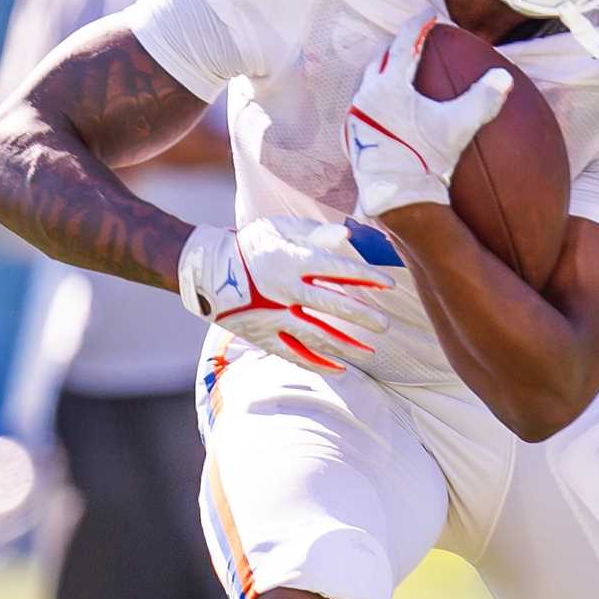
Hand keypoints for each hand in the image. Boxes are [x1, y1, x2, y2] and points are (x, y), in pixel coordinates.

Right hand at [177, 217, 391, 373]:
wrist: (209, 269)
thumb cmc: (252, 245)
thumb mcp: (281, 230)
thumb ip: (315, 234)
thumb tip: (347, 234)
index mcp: (291, 260)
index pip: (337, 269)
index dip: (365, 277)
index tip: (389, 284)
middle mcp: (284, 290)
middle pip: (332, 305)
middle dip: (362, 317)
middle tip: (386, 325)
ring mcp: (273, 316)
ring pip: (316, 335)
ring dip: (345, 345)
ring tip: (370, 352)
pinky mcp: (263, 335)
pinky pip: (294, 354)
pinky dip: (317, 363)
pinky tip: (340, 368)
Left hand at [343, 15, 511, 220]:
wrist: (397, 197)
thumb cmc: (428, 160)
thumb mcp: (459, 127)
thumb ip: (482, 99)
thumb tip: (504, 77)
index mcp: (390, 85)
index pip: (405, 42)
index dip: (420, 24)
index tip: (430, 14)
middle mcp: (367, 95)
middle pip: (382, 58)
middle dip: (398, 46)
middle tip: (414, 41)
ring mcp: (356, 116)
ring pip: (369, 82)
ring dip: (385, 72)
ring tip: (400, 72)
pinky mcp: (353, 135)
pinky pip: (364, 106)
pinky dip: (377, 99)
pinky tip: (387, 108)